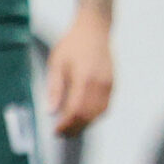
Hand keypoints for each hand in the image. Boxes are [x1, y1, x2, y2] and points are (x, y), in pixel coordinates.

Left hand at [45, 11, 113, 135]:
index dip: (66, 125)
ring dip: (86, 124)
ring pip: (99, 113)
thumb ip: (54, 88)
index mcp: (84, 79)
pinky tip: (84, 117)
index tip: (56, 131)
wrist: (94, 29)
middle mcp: (100, 84)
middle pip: (89, 116)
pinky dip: (95, 115)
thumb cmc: (74, 44)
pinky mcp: (113, 84)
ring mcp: (109, 84)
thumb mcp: (57, 63)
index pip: (75, 111)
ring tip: (71, 128)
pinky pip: (105, 106)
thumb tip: (51, 110)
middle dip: (75, 128)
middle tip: (62, 134)